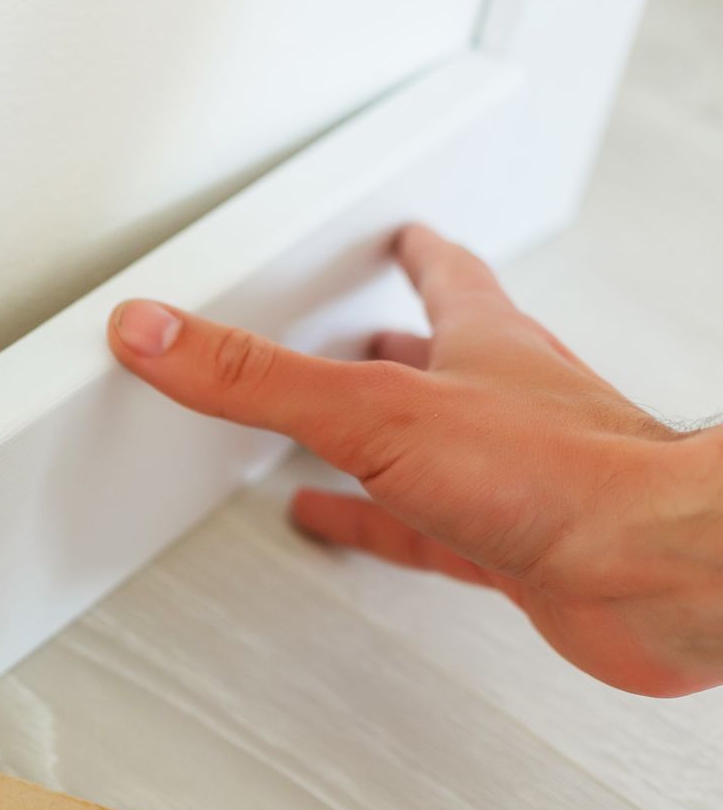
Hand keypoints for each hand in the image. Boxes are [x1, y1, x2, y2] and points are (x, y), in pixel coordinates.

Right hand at [107, 223, 722, 696]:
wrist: (653, 574)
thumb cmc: (562, 479)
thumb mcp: (372, 410)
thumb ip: (257, 378)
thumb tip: (157, 332)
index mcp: (482, 347)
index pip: (447, 278)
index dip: (415, 254)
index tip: (397, 235)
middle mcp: (505, 405)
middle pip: (442, 361)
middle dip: (398, 347)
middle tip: (362, 335)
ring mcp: (514, 482)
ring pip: (433, 454)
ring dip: (383, 448)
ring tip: (333, 450)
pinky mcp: (516, 553)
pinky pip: (432, 536)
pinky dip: (387, 531)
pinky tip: (367, 538)